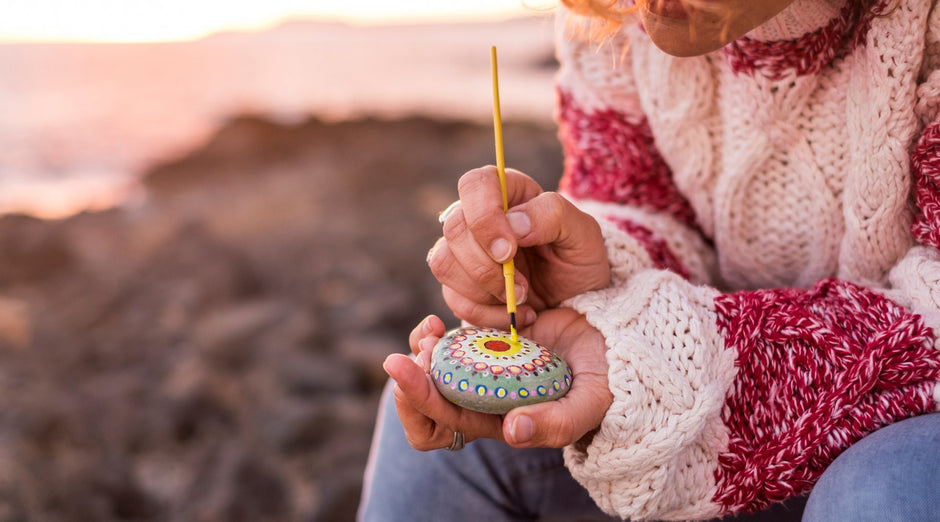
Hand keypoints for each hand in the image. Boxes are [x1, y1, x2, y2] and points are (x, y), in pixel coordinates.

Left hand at [385, 310, 612, 449]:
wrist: (616, 341)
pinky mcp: (488, 341)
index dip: (420, 402)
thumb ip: (557, 423)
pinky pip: (450, 343)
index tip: (410, 371)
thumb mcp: (589, 403)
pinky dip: (438, 334)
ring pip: (433, 370)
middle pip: (427, 402)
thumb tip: (511, 432)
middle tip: (408, 353)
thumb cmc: (607, 380)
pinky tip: (440, 321)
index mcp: (501, 421)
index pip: (444, 425)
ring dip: (422, 352)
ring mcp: (484, 369)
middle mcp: (485, 399)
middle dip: (410, 379)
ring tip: (428, 331)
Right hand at [429, 166, 609, 329]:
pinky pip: (452, 298)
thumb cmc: (579, 259)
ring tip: (522, 299)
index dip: (484, 218)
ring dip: (484, 290)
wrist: (576, 302)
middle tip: (523, 287)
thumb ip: (553, 215)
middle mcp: (477, 217)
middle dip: (487, 266)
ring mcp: (463, 252)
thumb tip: (514, 223)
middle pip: (454, 229)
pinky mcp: (458, 285)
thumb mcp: (583, 234)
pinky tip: (514, 314)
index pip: (475, 185)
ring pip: (444, 263)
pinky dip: (485, 314)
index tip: (509, 251)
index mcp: (507, 191)